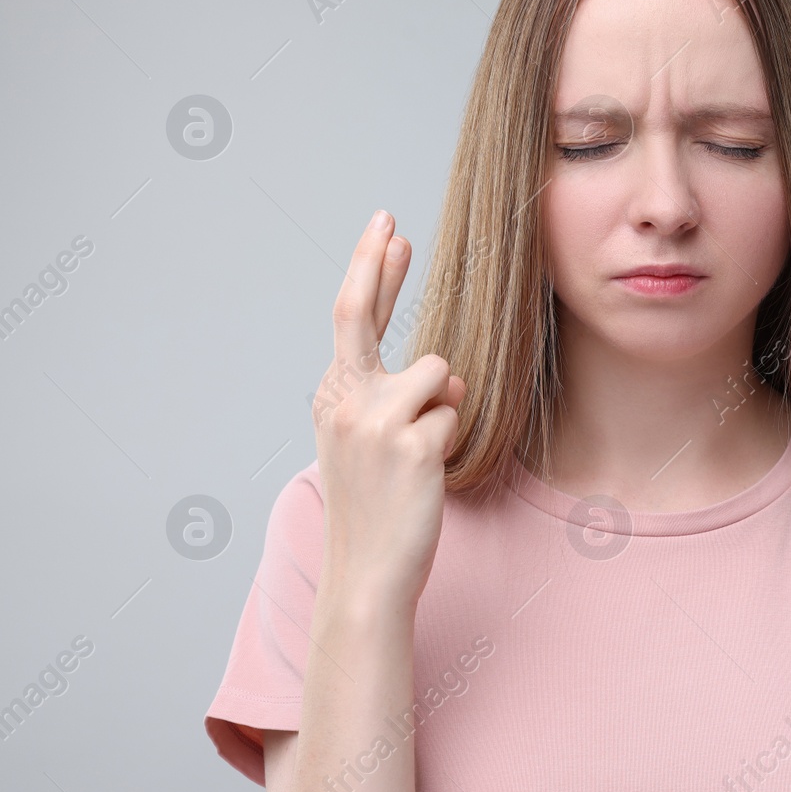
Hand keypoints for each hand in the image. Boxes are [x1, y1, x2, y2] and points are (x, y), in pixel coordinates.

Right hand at [312, 209, 467, 609]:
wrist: (368, 572)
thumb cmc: (378, 508)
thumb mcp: (372, 445)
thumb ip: (398, 397)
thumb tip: (443, 367)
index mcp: (333, 398)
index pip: (352, 320)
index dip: (371, 270)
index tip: (386, 228)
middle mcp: (343, 400)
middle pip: (361, 314)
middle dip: (375, 262)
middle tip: (390, 220)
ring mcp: (373, 420)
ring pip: (439, 374)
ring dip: (443, 408)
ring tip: (420, 456)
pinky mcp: (411, 442)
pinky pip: (455, 412)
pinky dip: (452, 439)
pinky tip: (427, 474)